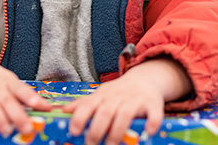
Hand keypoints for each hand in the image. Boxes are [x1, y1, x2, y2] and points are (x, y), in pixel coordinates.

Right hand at [0, 48, 50, 137]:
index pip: (22, 90)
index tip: (43, 107)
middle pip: (8, 101)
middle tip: (27, 129)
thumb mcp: (11, 82)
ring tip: (6, 130)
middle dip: (18, 115)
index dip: (33, 98)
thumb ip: (26, 96)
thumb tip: (48, 108)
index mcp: (9, 83)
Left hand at [63, 58, 190, 144]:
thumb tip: (63, 111)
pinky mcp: (153, 104)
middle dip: (97, 130)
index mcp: (102, 96)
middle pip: (105, 112)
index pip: (88, 105)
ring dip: (118, 131)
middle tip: (91, 144)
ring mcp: (135, 100)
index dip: (79, 118)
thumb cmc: (118, 92)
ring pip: (126, 114)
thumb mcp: (99, 95)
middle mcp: (118, 97)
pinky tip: (148, 133)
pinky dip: (152, 123)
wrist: (145, 79)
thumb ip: (83, 104)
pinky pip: (154, 113)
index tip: (74, 132)